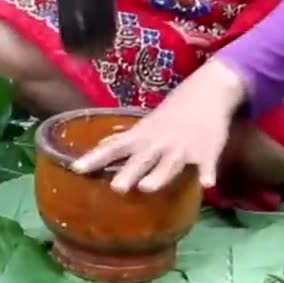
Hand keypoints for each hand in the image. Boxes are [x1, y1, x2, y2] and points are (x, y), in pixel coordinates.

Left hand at [71, 61, 247, 192]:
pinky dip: (207, 173)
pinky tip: (207, 183)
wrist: (206, 93)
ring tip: (148, 187)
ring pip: (170, 164)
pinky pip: (207, 164)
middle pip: (141, 159)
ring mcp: (183, 148)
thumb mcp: (144, 126)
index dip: (95, 158)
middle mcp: (159, 143)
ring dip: (159, 175)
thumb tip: (100, 146)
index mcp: (142, 137)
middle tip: (116, 189)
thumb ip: (124, 140)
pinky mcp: (206, 152)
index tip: (76, 169)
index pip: (113, 148)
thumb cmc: (171, 114)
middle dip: (129, 172)